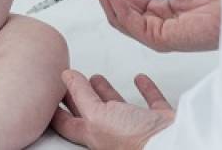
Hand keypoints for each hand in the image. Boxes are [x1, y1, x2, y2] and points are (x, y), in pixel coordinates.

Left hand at [52, 70, 174, 149]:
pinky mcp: (158, 120)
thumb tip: (67, 77)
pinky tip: (140, 79)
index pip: (68, 122)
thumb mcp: (98, 115)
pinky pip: (150, 102)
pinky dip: (145, 89)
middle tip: (72, 83)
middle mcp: (114, 132)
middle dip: (80, 97)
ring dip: (107, 91)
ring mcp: (137, 127)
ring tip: (97, 78)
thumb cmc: (134, 141)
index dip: (57, 109)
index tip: (48, 95)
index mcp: (94, 135)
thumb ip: (82, 95)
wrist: (172, 144)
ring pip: (118, 106)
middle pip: (91, 112)